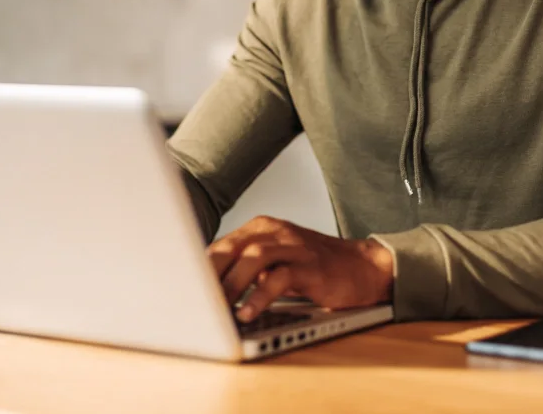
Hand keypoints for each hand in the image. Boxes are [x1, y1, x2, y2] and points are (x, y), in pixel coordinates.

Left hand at [207, 216, 393, 321]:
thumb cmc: (313, 269)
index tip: (178, 291)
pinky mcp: (311, 265)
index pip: (220, 246)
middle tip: (191, 300)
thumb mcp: (275, 262)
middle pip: (231, 247)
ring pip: (253, 257)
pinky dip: (261, 296)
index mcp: (260, 229)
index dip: (197, 270)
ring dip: (231, 284)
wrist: (363, 267)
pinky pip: (281, 278)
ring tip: (217, 309)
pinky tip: (248, 313)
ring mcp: (294, 246)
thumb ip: (245, 269)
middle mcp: (274, 232)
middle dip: (207, 275)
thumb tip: (207, 292)